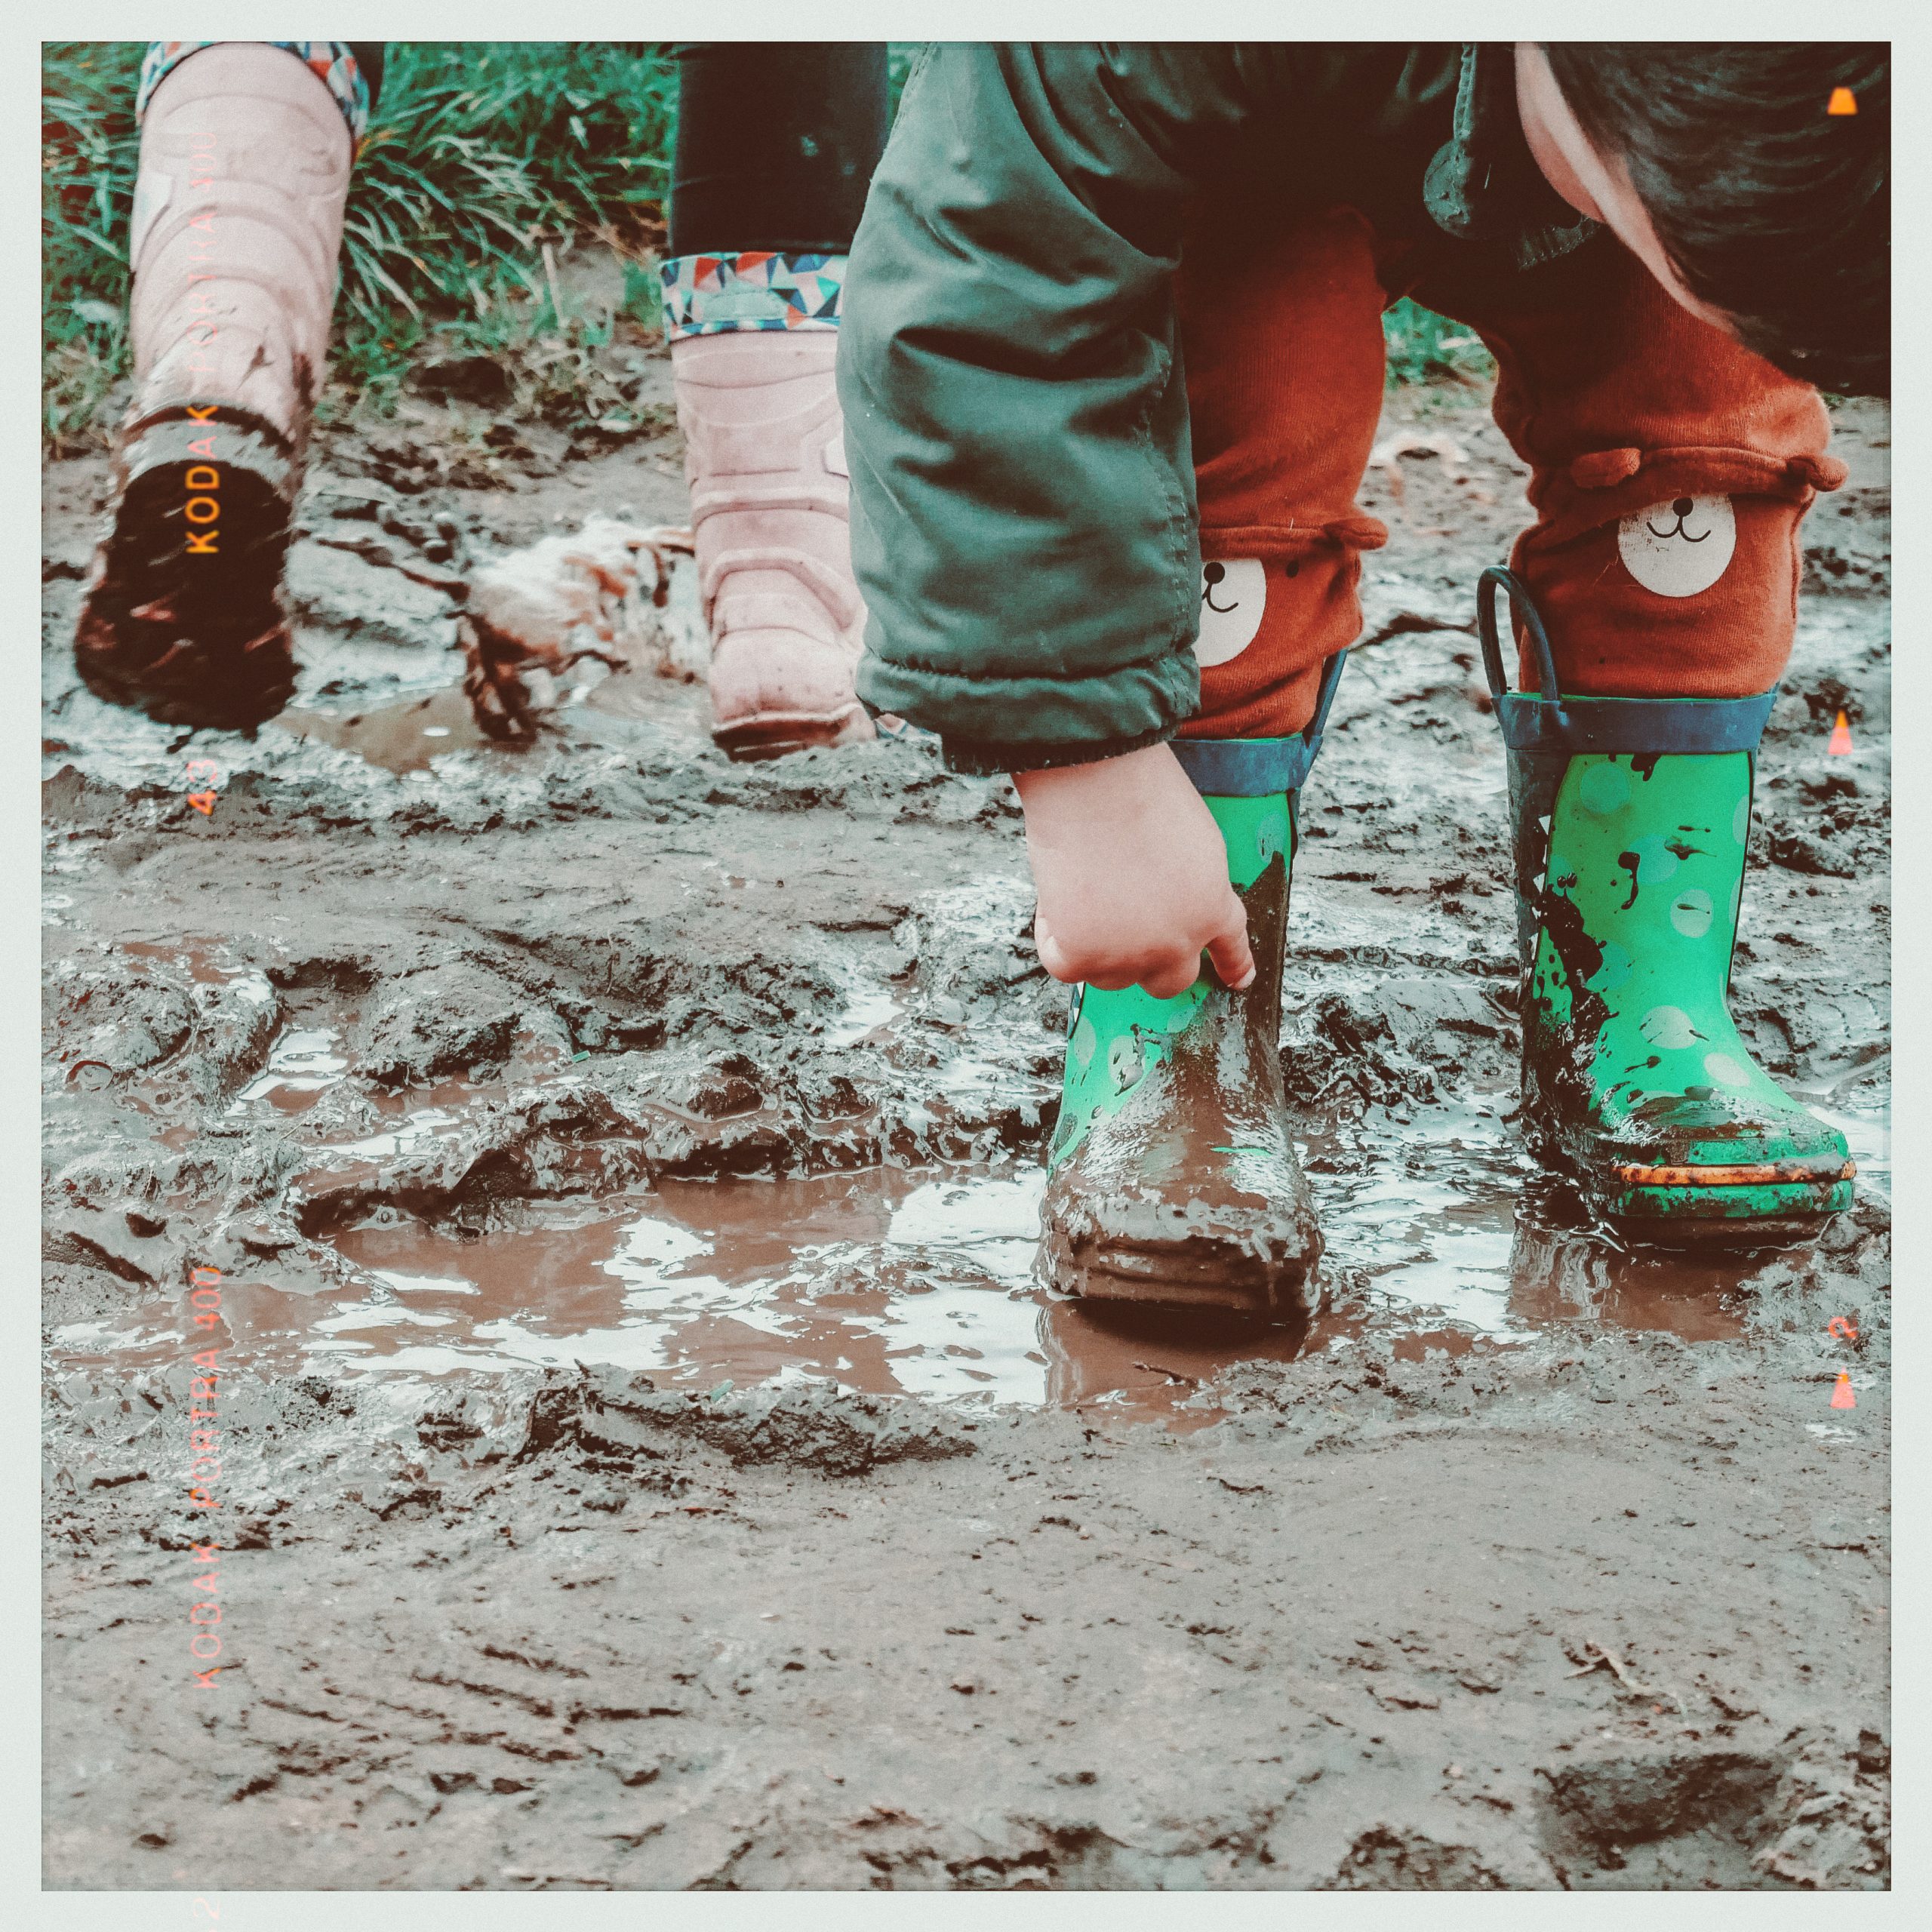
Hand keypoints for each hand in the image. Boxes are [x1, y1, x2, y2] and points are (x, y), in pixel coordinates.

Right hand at [1013, 744, 1253, 999]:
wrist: (1097, 782)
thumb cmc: (1138, 791)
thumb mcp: (1194, 841)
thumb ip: (1187, 885)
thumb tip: (1158, 907)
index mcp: (1213, 906)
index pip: (1229, 945)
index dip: (1233, 966)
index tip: (1239, 981)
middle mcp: (1178, 941)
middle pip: (1169, 982)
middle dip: (1149, 964)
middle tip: (1122, 934)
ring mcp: (1132, 955)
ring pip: (1111, 978)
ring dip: (1097, 947)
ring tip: (1086, 893)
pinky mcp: (1084, 957)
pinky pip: (1064, 965)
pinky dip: (1054, 936)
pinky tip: (1060, 897)